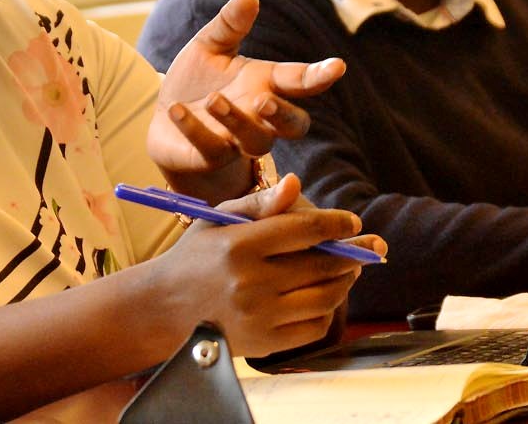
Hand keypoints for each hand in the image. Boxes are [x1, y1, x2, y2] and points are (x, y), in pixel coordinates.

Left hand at [148, 0, 345, 202]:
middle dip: (284, 114)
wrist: (164, 117)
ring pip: (255, 142)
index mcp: (266, 83)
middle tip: (264, 99)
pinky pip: (210, 149)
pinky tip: (176, 110)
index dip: (319, 75)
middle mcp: (260, 117)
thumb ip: (228, 26)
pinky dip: (194, 130)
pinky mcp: (209, 157)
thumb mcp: (209, 47)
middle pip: (293, 125)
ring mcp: (237, 141)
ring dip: (237, 121)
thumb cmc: (197, 81)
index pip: (300, 80)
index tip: (337, 66)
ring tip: (213, 100)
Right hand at [152, 174, 386, 357]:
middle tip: (364, 247)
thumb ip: (260, 202)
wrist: (164, 307)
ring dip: (344, 282)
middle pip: (322, 265)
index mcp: (239, 244)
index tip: (352, 222)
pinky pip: (314, 327)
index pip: (305, 230)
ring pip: (325, 298)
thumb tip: (295, 184)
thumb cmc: (197, 256)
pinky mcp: (263, 343)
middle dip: (352, 254)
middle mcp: (250, 282)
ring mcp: (258, 316)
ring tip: (347, 271)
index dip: (337, 224)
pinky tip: (323, 297)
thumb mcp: (219, 219)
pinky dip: (327, 311)